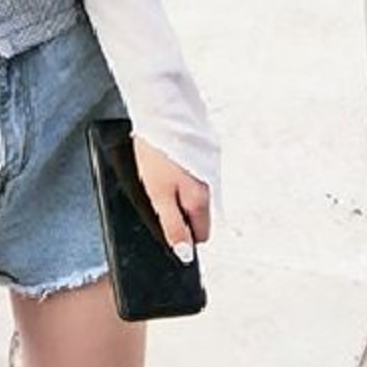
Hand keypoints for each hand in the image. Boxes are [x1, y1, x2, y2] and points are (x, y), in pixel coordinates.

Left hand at [133, 135, 210, 262]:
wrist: (163, 111)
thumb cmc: (159, 152)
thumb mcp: (159, 196)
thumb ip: (173, 226)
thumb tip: (185, 254)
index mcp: (201, 200)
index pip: (201, 235)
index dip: (182, 236)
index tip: (166, 228)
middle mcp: (211, 186)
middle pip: (197, 214)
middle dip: (178, 212)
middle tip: (156, 199)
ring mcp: (208, 168)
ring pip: (193, 193)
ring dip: (176, 191)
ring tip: (155, 176)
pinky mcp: (202, 153)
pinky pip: (191, 174)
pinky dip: (177, 173)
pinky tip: (161, 162)